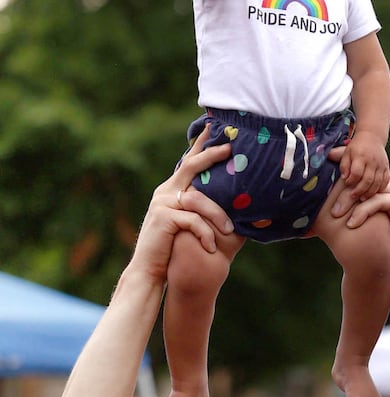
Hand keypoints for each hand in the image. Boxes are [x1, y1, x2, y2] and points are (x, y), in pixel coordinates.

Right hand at [132, 128, 233, 280]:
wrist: (150, 269)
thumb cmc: (174, 248)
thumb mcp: (189, 224)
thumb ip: (201, 209)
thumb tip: (232, 200)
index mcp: (171, 190)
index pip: (188, 163)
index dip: (201, 145)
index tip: (213, 127)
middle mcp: (165, 192)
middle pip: (192, 167)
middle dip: (212, 156)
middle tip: (230, 148)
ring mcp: (162, 203)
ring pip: (198, 199)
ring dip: (217, 215)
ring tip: (230, 231)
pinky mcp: (163, 218)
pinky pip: (193, 220)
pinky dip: (205, 234)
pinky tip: (211, 247)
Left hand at [331, 169, 389, 283]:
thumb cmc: (379, 245)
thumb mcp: (361, 222)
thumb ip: (351, 207)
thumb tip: (321, 201)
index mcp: (384, 188)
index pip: (361, 177)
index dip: (342, 180)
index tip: (323, 187)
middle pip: (364, 180)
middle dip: (343, 188)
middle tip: (325, 197)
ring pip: (369, 190)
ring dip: (349, 200)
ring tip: (336, 214)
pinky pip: (378, 201)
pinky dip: (362, 212)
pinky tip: (351, 225)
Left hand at [337, 131, 389, 201]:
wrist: (372, 137)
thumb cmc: (356, 148)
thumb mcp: (346, 153)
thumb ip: (344, 166)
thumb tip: (344, 178)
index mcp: (360, 156)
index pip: (356, 172)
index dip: (351, 181)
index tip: (347, 184)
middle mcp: (372, 161)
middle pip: (367, 180)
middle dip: (360, 190)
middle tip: (353, 196)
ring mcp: (381, 165)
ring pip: (377, 183)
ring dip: (369, 192)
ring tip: (362, 198)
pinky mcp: (386, 168)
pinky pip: (385, 181)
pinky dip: (380, 189)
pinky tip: (373, 193)